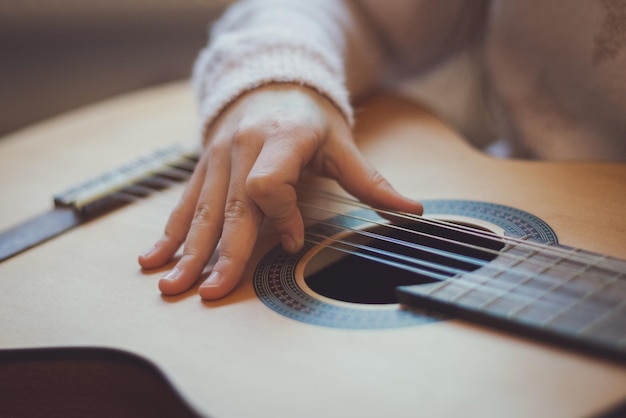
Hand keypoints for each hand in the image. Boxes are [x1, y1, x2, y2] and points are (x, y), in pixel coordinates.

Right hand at [138, 84, 422, 299]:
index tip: (294, 242)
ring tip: (172, 285)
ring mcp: (218, 158)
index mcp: (281, 139)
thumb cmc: (307, 117)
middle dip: (222, 254)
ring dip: (187, 252)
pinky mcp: (203, 167)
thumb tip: (413, 210)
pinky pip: (184, 203)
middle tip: (210, 293)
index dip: (281, 217)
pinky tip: (153, 258)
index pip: (268, 184)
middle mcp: (242, 148)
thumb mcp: (341, 142)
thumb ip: (369, 180)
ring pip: (200, 210)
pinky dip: (170, 233)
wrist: (267, 81)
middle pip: (230, 207)